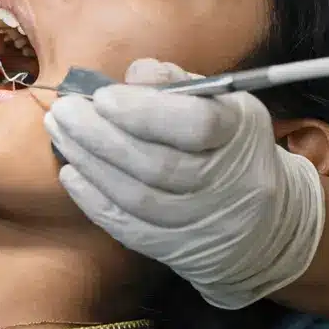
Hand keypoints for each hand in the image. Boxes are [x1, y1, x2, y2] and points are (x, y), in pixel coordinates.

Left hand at [43, 59, 324, 308]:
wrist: (268, 221)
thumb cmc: (228, 142)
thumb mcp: (218, 100)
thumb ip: (173, 82)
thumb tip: (132, 78)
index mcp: (240, 133)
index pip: (196, 125)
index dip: (144, 111)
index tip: (103, 97)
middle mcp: (229, 184)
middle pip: (157, 164)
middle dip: (99, 135)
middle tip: (63, 111)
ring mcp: (205, 222)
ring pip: (138, 198)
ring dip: (89, 162)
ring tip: (59, 132)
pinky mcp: (181, 250)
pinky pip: (131, 228)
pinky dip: (94, 200)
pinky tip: (71, 173)